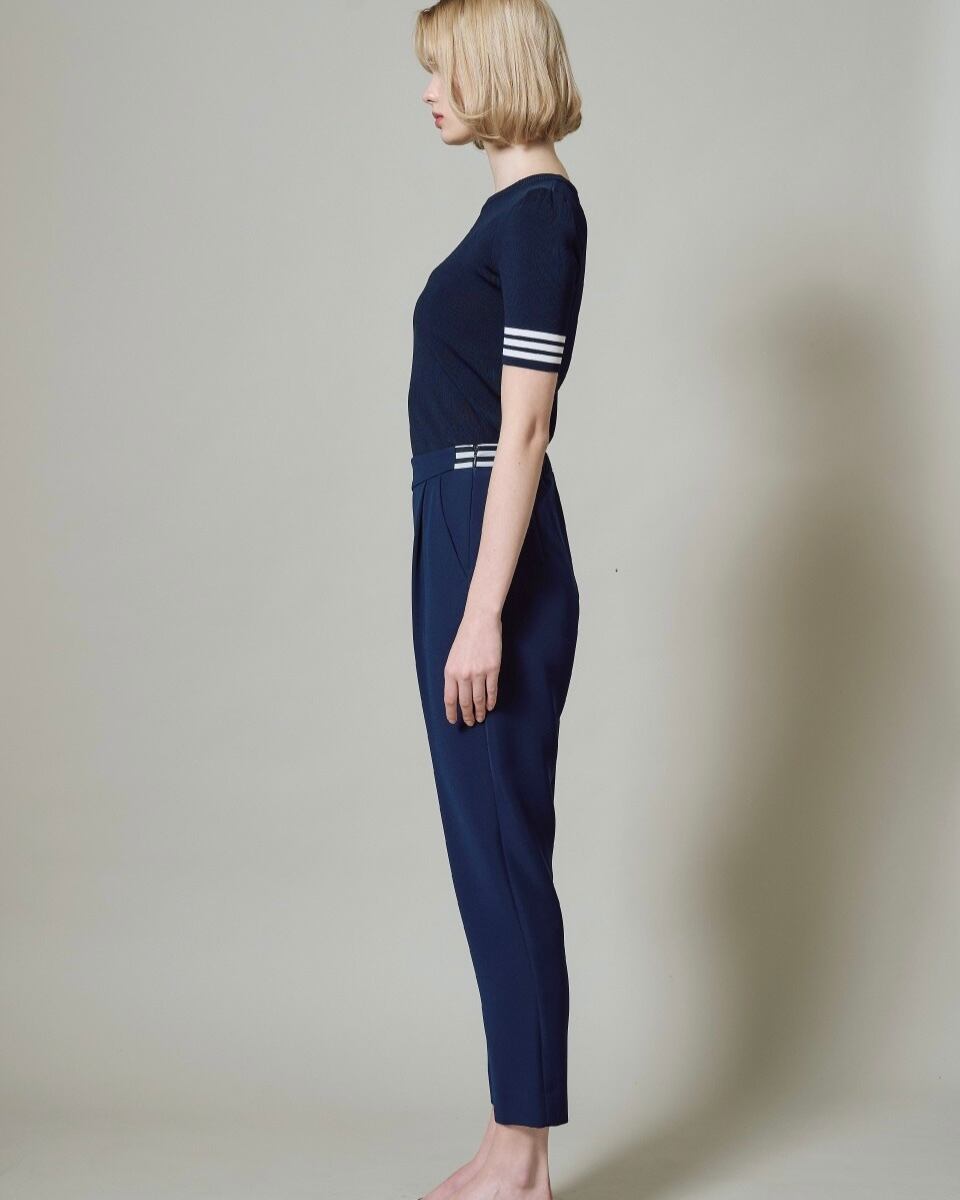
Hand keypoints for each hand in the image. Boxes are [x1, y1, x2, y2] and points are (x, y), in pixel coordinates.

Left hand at [443, 606, 501, 724]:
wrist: (480, 621)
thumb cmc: (466, 637)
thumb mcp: (453, 657)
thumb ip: (454, 674)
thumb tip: (457, 692)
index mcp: (450, 671)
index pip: (449, 699)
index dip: (452, 712)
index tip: (454, 721)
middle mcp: (463, 674)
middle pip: (465, 702)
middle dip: (467, 715)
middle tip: (470, 722)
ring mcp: (478, 672)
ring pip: (478, 699)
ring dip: (480, 711)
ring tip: (481, 717)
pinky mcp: (493, 669)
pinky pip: (491, 690)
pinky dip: (491, 701)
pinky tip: (491, 706)